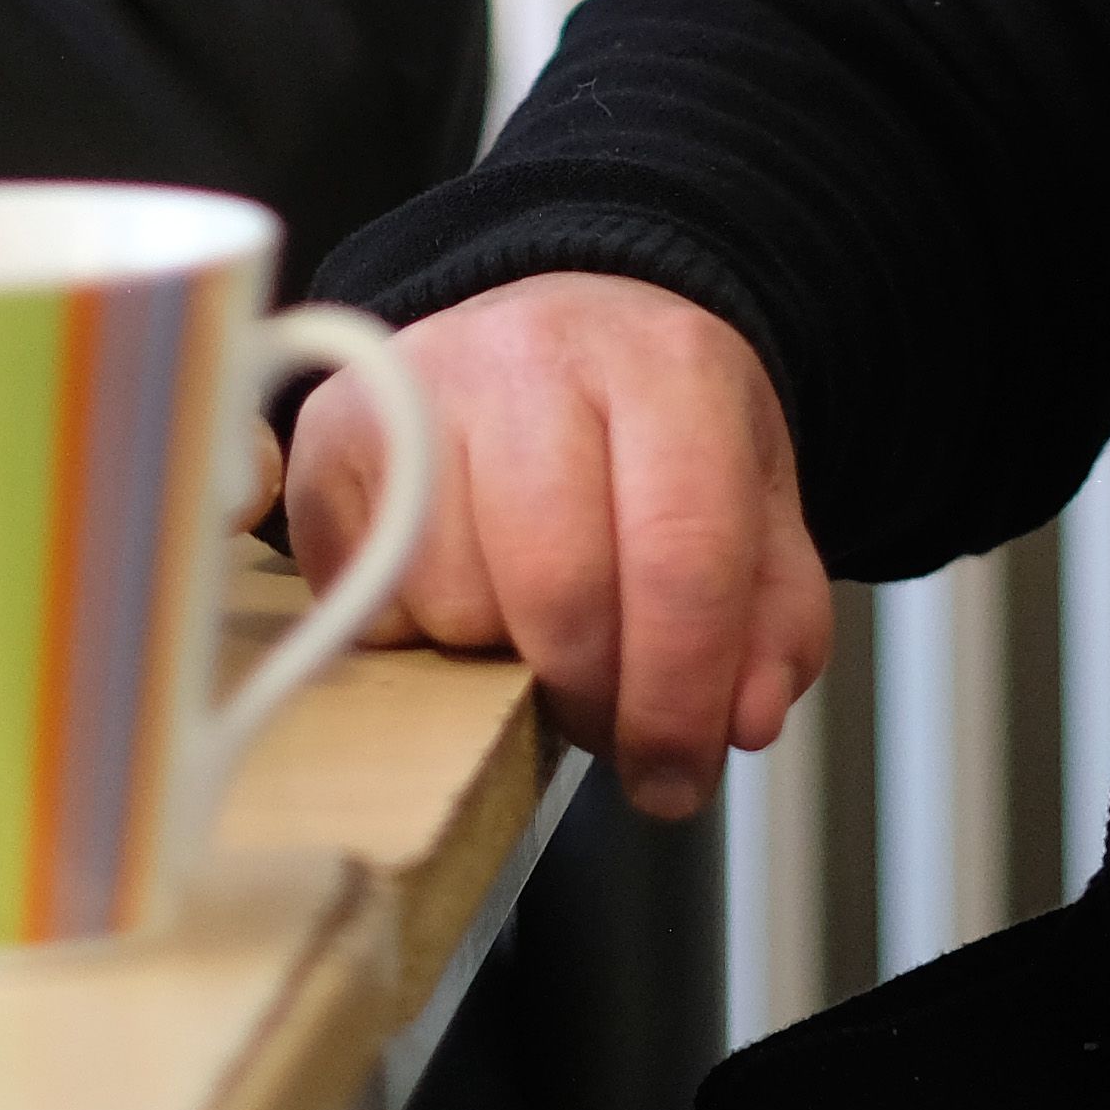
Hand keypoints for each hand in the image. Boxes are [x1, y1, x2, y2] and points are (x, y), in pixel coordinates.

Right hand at [288, 274, 829, 824]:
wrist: (555, 332)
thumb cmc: (651, 439)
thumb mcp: (753, 510)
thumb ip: (776, 624)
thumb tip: (744, 719)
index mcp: (671, 368)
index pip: (681, 558)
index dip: (678, 697)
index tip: (675, 777)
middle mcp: (538, 352)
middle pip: (559, 586)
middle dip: (587, 694)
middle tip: (603, 720)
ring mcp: (423, 383)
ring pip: (454, 599)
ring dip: (497, 657)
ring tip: (530, 624)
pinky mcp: (333, 427)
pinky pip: (365, 594)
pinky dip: (413, 634)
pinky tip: (460, 594)